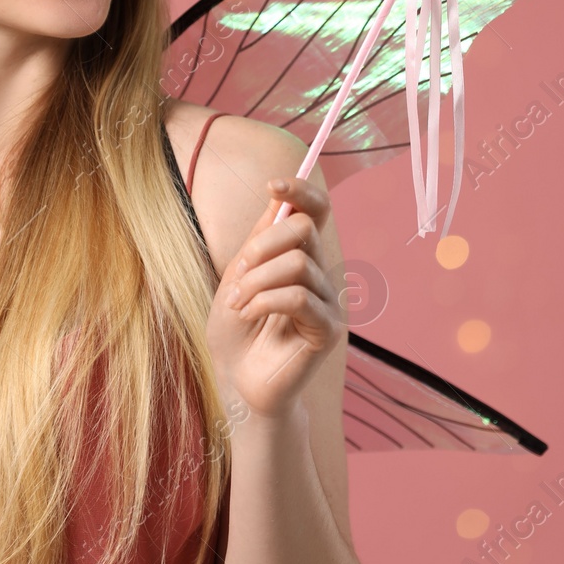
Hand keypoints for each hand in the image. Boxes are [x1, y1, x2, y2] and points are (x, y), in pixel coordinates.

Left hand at [206, 174, 341, 421]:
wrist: (235, 378)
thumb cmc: (236, 328)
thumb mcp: (240, 274)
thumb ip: (261, 238)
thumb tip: (278, 195)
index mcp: (301, 256)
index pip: (317, 210)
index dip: (301, 190)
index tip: (272, 185)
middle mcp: (321, 273)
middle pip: (303, 229)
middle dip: (261, 245)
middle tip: (238, 274)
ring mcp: (328, 302)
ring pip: (297, 263)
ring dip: (256, 281)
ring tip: (237, 304)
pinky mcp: (328, 330)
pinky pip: (299, 297)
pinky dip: (265, 301)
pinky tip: (248, 315)